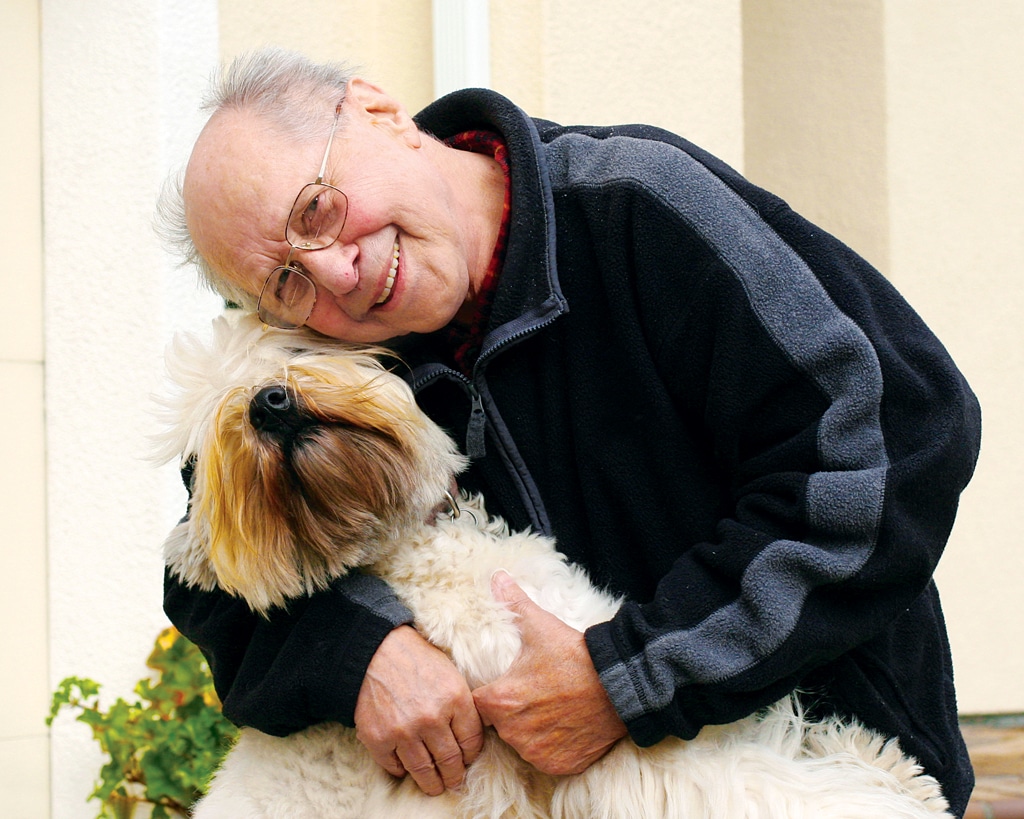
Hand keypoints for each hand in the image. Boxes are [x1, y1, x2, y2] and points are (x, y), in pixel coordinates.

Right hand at [354, 625, 483, 794]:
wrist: (376, 651)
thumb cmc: (417, 660)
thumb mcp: (451, 675)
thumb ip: (463, 706)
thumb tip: (472, 739)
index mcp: (455, 699)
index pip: (472, 743)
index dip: (471, 755)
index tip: (467, 759)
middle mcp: (431, 719)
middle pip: (450, 762)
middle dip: (454, 776)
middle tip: (454, 780)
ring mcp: (404, 732)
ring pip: (424, 772)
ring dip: (432, 783)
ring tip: (435, 785)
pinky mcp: (379, 739)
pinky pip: (395, 767)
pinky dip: (402, 770)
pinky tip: (407, 766)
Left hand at [472, 571, 627, 774]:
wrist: (620, 686)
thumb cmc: (576, 656)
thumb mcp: (541, 626)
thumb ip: (513, 603)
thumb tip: (496, 576)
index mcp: (500, 700)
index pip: (477, 704)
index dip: (490, 694)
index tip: (505, 685)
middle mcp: (513, 732)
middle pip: (499, 725)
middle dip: (511, 712)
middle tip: (534, 694)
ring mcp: (537, 753)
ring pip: (521, 743)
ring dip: (530, 731)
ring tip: (551, 709)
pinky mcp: (559, 766)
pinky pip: (546, 759)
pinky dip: (552, 747)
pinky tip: (565, 727)